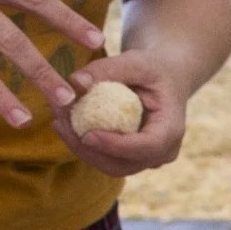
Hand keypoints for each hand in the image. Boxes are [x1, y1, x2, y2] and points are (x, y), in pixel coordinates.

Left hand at [55, 48, 190, 175]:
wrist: (166, 78)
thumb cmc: (153, 67)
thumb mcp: (135, 61)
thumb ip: (106, 69)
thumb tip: (74, 81)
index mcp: (171, 129)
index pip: (145, 147)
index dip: (115, 146)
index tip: (86, 135)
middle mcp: (163, 151)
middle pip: (123, 165)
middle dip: (88, 150)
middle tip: (61, 123)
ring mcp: (148, 159)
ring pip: (110, 167)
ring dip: (81, 148)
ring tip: (59, 120)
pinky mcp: (132, 158)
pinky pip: (105, 160)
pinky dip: (83, 145)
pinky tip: (65, 123)